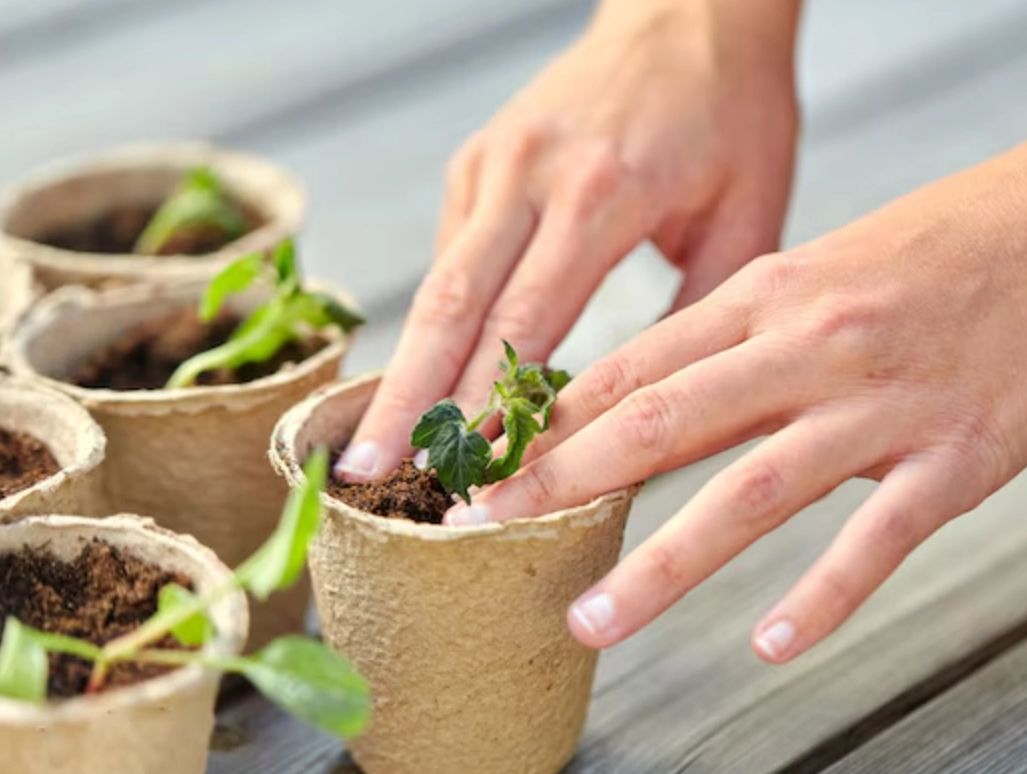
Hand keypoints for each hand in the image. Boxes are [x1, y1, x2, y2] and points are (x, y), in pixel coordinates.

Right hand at [337, 0, 800, 478]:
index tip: (456, 472)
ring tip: (375, 440)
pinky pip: (451, 254)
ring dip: (404, 367)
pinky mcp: (479, 160)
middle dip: (407, 397)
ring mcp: (495, 163)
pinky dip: (436, 322)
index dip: (482, 405)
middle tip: (369, 471)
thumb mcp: (749, 214)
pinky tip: (423, 379)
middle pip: (450, 306)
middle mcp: (532, 174)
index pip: (524, 322)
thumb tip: (657, 411)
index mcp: (602, 192)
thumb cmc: (732, 113)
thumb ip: (700, 316)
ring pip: (435, 283)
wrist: (690, 14)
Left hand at [446, 144, 1026, 663]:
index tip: (493, 460)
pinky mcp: (954, 459)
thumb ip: (723, 333)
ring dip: (662, 565)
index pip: (633, 366)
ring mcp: (879, 407)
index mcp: (764, 297)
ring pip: (751, 494)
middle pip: (662, 423)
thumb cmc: (920, 254)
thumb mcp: (805, 272)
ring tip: (593, 620)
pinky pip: (877, 540)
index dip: (553, 420)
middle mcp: (807, 348)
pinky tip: (772, 643)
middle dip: (564, 482)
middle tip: (489, 526)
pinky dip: (823, 598)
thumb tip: (633, 386)